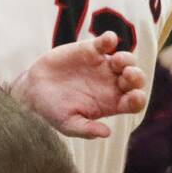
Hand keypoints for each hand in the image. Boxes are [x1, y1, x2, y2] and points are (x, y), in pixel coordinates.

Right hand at [12, 30, 146, 139]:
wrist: (33, 90)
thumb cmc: (53, 111)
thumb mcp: (67, 124)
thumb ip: (86, 130)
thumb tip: (106, 133)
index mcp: (112, 103)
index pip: (134, 102)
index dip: (138, 100)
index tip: (134, 97)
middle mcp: (112, 84)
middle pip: (135, 79)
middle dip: (136, 76)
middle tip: (127, 75)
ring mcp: (103, 66)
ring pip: (126, 59)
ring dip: (126, 59)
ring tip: (116, 61)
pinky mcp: (90, 50)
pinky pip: (106, 42)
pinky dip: (109, 39)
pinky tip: (106, 41)